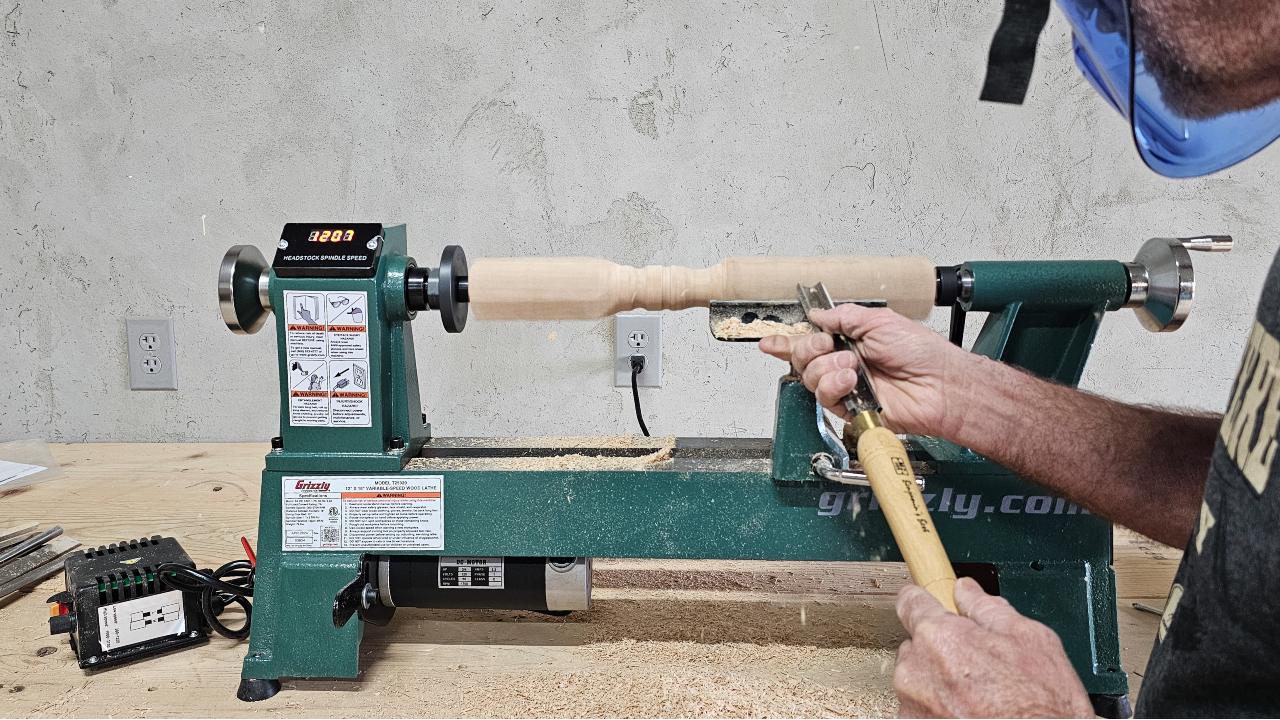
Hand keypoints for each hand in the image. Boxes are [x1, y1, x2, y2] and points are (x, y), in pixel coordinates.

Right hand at [758, 304, 977, 437]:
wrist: (938, 384)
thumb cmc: (921, 353)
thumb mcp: (880, 320)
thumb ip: (844, 317)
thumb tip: (818, 315)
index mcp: (850, 340)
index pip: (811, 340)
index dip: (787, 341)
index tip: (770, 341)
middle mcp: (844, 364)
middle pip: (803, 359)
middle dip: (809, 349)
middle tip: (828, 345)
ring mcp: (846, 387)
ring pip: (810, 378)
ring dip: (826, 368)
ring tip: (851, 366)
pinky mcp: (850, 408)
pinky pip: (825, 398)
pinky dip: (834, 386)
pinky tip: (850, 381)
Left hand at [893, 577, 1092, 718]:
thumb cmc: (1042, 709)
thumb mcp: (1033, 641)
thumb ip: (990, 608)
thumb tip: (967, 591)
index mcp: (941, 638)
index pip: (911, 601)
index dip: (927, 601)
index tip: (934, 607)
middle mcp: (916, 670)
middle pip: (917, 643)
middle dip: (942, 649)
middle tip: (977, 665)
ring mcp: (911, 702)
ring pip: (918, 677)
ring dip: (939, 682)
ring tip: (979, 696)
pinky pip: (918, 706)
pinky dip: (938, 708)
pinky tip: (969, 713)